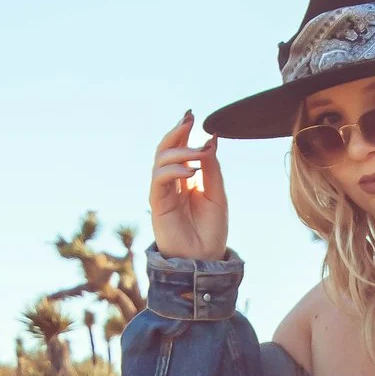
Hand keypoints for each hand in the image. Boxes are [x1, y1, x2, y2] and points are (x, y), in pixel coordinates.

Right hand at [148, 111, 227, 260]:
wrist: (204, 260)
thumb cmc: (212, 231)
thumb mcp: (217, 194)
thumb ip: (212, 168)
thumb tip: (210, 139)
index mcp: (186, 179)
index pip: (180, 149)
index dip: (183, 131)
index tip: (192, 115)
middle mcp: (172, 183)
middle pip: (166, 150)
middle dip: (176, 133)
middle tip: (189, 120)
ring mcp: (163, 193)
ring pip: (160, 161)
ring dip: (179, 151)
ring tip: (199, 152)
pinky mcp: (157, 204)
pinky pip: (159, 180)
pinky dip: (173, 171)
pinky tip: (190, 171)